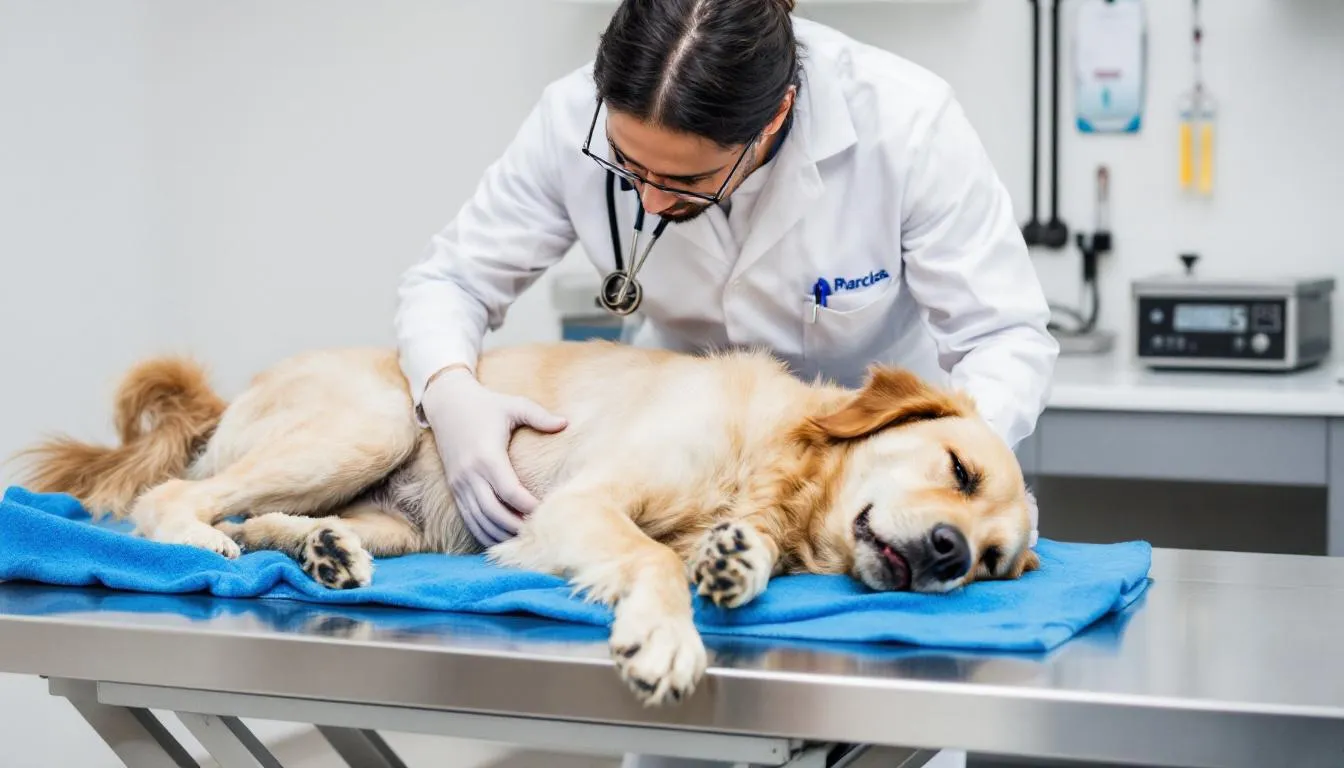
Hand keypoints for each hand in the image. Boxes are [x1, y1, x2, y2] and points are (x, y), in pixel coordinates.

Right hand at [420, 367, 566, 546]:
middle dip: (516, 527)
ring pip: (479, 520)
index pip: (509, 491)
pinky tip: (503, 538)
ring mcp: (460, 484)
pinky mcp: (454, 489)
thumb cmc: (485, 405)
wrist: (447, 405)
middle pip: (494, 512)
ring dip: (501, 534)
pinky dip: (485, 533)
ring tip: (524, 540)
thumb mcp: (512, 405)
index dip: (528, 506)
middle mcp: (470, 474)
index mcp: (487, 456)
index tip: (546, 512)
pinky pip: (468, 519)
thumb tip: (565, 423)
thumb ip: (538, 415)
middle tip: (538, 532)